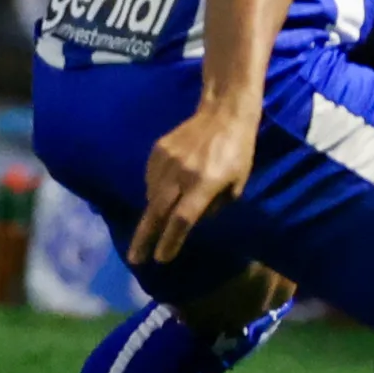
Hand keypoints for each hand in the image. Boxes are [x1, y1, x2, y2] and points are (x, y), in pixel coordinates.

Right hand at [129, 98, 259, 263]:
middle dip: (145, 238)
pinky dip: (154, 191)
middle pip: (157, 212)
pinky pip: (150, 179)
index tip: (160, 258)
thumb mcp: (237, 184)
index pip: (182, 219)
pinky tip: (163, 194)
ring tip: (154, 225)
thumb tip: (193, 221)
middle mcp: (182, 173)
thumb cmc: (238, 152)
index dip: (170, 241)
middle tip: (135, 257)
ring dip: (153, 214)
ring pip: (152, 196)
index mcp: (204, 183)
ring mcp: (167, 160)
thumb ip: (214, 206)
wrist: (224, 113)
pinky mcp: (158, 150)